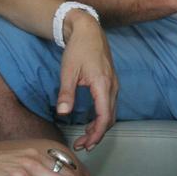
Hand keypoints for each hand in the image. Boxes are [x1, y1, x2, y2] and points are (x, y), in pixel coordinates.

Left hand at [57, 10, 117, 150]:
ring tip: (85, 137)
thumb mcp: (68, 71)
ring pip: (111, 112)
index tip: (85, 144)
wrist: (89, 30)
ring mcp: (114, 84)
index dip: (96, 134)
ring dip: (100, 127)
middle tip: (82, 145)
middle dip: (97, 135)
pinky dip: (102, 117)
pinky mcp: (111, 82)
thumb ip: (66, 94)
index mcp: (103, 85)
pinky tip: (91, 121)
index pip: (104, 117)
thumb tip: (62, 113)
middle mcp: (112, 86)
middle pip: (110, 118)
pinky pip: (110, 104)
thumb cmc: (78, 48)